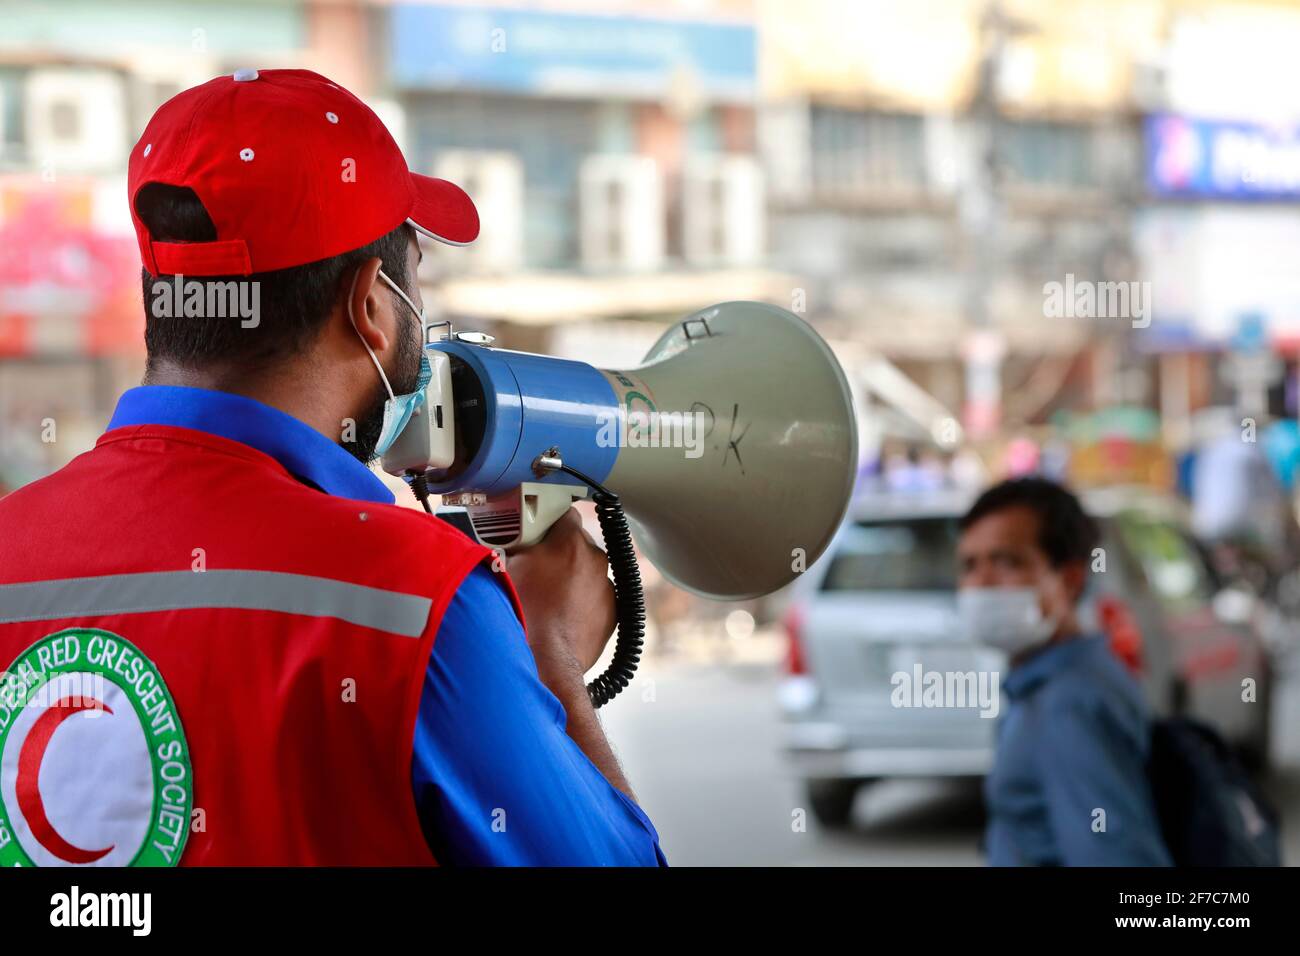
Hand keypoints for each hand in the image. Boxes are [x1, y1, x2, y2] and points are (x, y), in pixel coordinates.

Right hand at [507, 507, 615, 678]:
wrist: (545, 662)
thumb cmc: (522, 614)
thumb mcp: (503, 569)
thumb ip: (513, 545)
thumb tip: (507, 540)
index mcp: (570, 541)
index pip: (564, 514)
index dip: (547, 523)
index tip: (536, 532)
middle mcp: (595, 559)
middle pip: (576, 544)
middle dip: (558, 553)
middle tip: (534, 569)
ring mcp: (607, 587)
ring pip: (587, 572)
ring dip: (571, 579)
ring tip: (546, 599)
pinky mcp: (614, 612)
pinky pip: (595, 598)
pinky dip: (582, 602)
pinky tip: (560, 616)